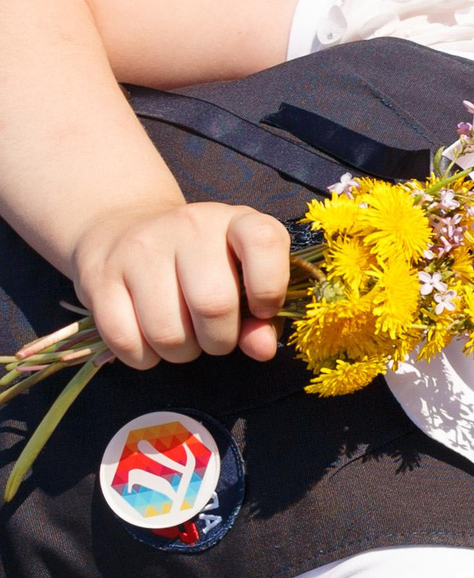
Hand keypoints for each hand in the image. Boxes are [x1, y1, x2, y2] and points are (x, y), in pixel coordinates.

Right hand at [71, 200, 290, 366]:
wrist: (121, 227)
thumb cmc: (199, 262)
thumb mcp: (241, 273)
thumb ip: (262, 313)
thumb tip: (262, 350)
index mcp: (233, 220)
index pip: (265, 242)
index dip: (270, 289)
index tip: (261, 310)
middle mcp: (186, 227)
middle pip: (214, 304)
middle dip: (221, 340)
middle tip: (216, 338)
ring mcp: (138, 250)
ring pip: (168, 333)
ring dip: (182, 353)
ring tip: (184, 339)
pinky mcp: (99, 278)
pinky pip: (126, 341)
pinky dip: (145, 358)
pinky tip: (150, 343)